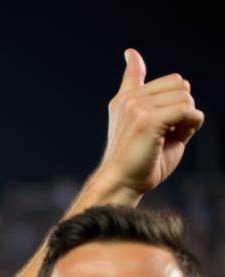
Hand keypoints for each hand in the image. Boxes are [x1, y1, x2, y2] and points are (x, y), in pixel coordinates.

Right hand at [97, 48, 202, 200]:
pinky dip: (192, 125)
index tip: (130, 54)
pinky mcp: (147, 119)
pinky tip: (179, 138)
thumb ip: (165, 110)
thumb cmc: (140, 166)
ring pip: (185, 96)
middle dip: (183, 107)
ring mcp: (136, 107)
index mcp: (123, 103)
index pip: (133, 74)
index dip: (133, 64)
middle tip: (170, 133)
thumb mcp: (152, 132)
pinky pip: (187, 110)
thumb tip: (186, 99)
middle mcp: (129, 100)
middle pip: (179, 83)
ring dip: (188, 118)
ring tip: (170, 138)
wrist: (121, 185)